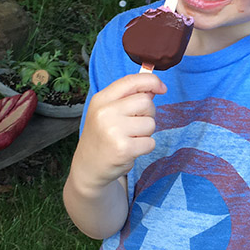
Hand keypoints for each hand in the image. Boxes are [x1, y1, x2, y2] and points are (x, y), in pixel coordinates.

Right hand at [75, 73, 166, 188]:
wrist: (87, 167)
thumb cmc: (102, 137)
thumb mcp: (107, 112)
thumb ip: (128, 98)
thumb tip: (153, 88)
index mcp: (101, 99)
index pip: (131, 81)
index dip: (152, 81)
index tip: (162, 88)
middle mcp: (105, 112)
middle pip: (146, 102)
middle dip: (148, 114)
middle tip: (135, 126)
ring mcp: (113, 131)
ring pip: (151, 123)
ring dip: (146, 133)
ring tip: (130, 139)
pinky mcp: (123, 148)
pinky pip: (150, 142)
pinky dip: (145, 147)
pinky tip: (130, 150)